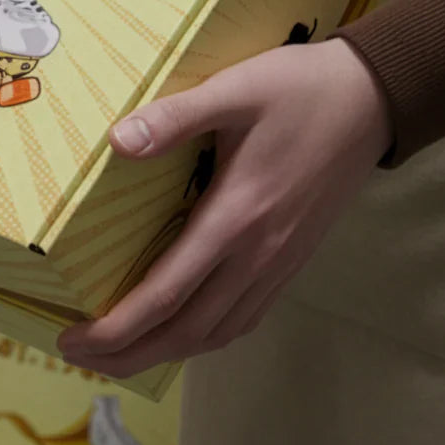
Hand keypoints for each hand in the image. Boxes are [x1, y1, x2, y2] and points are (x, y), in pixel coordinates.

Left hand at [56, 38, 392, 378]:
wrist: (370, 98)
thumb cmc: (299, 90)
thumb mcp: (233, 90)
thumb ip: (175, 117)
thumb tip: (117, 141)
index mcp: (236, 217)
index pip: (167, 293)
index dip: (117, 326)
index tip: (73, 339)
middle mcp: (258, 253)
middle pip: (188, 330)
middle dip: (130, 353)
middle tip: (79, 355)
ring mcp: (279, 260)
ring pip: (218, 331)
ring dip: (166, 350)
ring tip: (121, 350)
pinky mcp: (292, 256)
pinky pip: (244, 316)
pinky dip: (206, 334)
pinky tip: (184, 325)